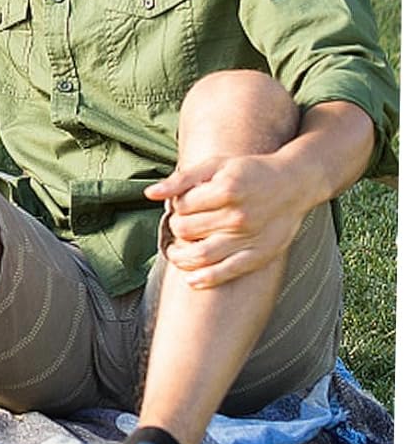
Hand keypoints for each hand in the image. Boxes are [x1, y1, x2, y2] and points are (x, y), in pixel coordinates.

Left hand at [144, 154, 308, 289]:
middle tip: (180, 225)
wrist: (295, 183)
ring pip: (200, 255)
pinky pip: (227, 272)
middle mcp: (238, 216)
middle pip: (187, 230)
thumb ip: (182, 178)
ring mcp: (249, 238)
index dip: (175, 206)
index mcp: (226, 190)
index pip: (182, 206)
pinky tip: (191, 278)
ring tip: (175, 252)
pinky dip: (204, 278)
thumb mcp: (216, 164)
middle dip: (176, 228)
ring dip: (180, 257)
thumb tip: (149, 193)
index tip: (180, 205)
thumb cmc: (250, 171)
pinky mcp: (259, 255)